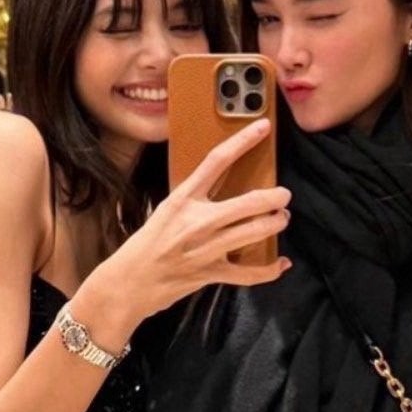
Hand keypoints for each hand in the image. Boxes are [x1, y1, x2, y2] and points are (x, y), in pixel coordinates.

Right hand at [99, 118, 291, 321]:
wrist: (127, 283)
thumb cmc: (143, 247)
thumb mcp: (163, 213)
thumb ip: (190, 203)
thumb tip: (216, 193)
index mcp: (182, 200)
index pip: (216, 161)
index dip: (243, 141)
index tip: (263, 127)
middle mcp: (196, 221)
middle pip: (248, 202)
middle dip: (274, 197)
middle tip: (284, 195)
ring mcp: (205, 248)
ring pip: (254, 232)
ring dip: (274, 224)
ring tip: (281, 219)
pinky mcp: (210, 273)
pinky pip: (248, 273)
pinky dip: (269, 270)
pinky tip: (280, 263)